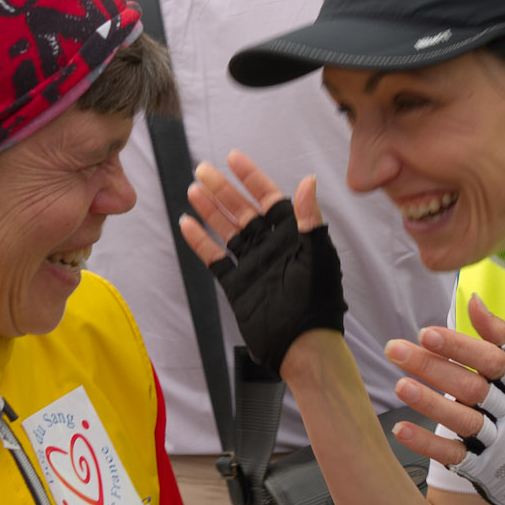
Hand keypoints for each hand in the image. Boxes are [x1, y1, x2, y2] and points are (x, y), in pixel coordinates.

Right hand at [178, 150, 346, 372]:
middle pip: (243, 210)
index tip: (234, 158)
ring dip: (211, 210)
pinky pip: (216, 259)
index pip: (270, 199)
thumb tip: (308, 179)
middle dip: (224, 189)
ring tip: (192, 190)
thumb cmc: (317, 301)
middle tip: (202, 169)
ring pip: (227, 231)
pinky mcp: (237, 286)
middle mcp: (271, 247)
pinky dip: (201, 242)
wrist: (302, 346)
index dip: (252, 178)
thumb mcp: (317, 255)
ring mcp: (253, 265)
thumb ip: (309, 219)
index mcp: (293, 237)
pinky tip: (187, 224)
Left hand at [384, 294, 504, 504]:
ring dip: (430, 403)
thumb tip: (473, 300)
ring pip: (462, 420)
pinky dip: (427, 443)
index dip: (459, 347)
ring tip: (400, 386)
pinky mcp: (482, 465)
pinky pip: (453, 455)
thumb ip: (498, 335)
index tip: (426, 333)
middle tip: (395, 350)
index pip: (490, 360)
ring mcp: (496, 439)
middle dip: (432, 367)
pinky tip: (401, 429)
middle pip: (470, 387)